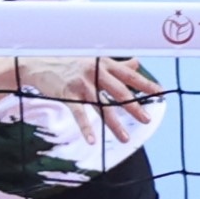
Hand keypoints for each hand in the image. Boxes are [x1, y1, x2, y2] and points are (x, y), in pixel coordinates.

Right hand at [17, 54, 161, 145]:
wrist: (39, 61)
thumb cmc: (69, 60)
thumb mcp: (95, 58)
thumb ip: (117, 63)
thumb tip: (137, 63)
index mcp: (104, 63)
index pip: (129, 75)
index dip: (145, 84)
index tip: (160, 93)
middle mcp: (94, 72)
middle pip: (118, 92)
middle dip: (134, 107)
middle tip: (146, 119)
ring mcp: (81, 83)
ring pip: (101, 106)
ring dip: (114, 124)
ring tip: (124, 138)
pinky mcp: (67, 94)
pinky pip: (79, 114)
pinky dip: (86, 128)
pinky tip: (93, 140)